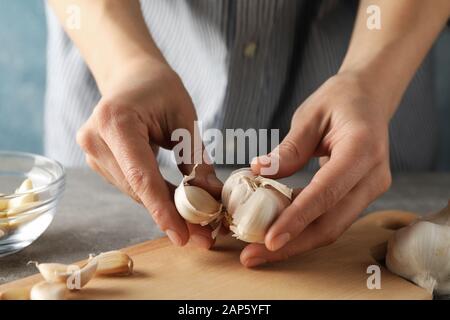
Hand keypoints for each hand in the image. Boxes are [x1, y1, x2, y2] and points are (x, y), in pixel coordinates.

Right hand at [76, 58, 222, 248]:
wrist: (131, 75)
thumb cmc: (159, 88)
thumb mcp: (185, 116)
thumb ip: (194, 156)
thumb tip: (210, 197)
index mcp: (115, 122)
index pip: (141, 175)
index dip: (163, 210)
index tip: (183, 237)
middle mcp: (95, 140)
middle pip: (137, 189)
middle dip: (171, 215)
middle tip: (202, 236)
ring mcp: (92, 152)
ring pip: (134, 192)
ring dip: (164, 209)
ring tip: (196, 224)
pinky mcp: (98, 161)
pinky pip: (131, 185)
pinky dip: (154, 196)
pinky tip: (177, 206)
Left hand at [243, 72, 392, 266]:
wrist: (369, 99)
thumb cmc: (340, 100)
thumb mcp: (310, 115)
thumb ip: (289, 148)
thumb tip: (259, 172)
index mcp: (362, 149)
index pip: (326, 192)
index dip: (296, 219)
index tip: (268, 239)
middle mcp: (373, 176)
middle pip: (332, 223)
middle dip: (292, 244)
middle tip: (253, 256)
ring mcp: (370, 189)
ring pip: (332, 227)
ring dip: (296, 241)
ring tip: (259, 250)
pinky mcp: (361, 195)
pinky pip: (332, 217)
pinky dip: (304, 227)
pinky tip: (277, 230)